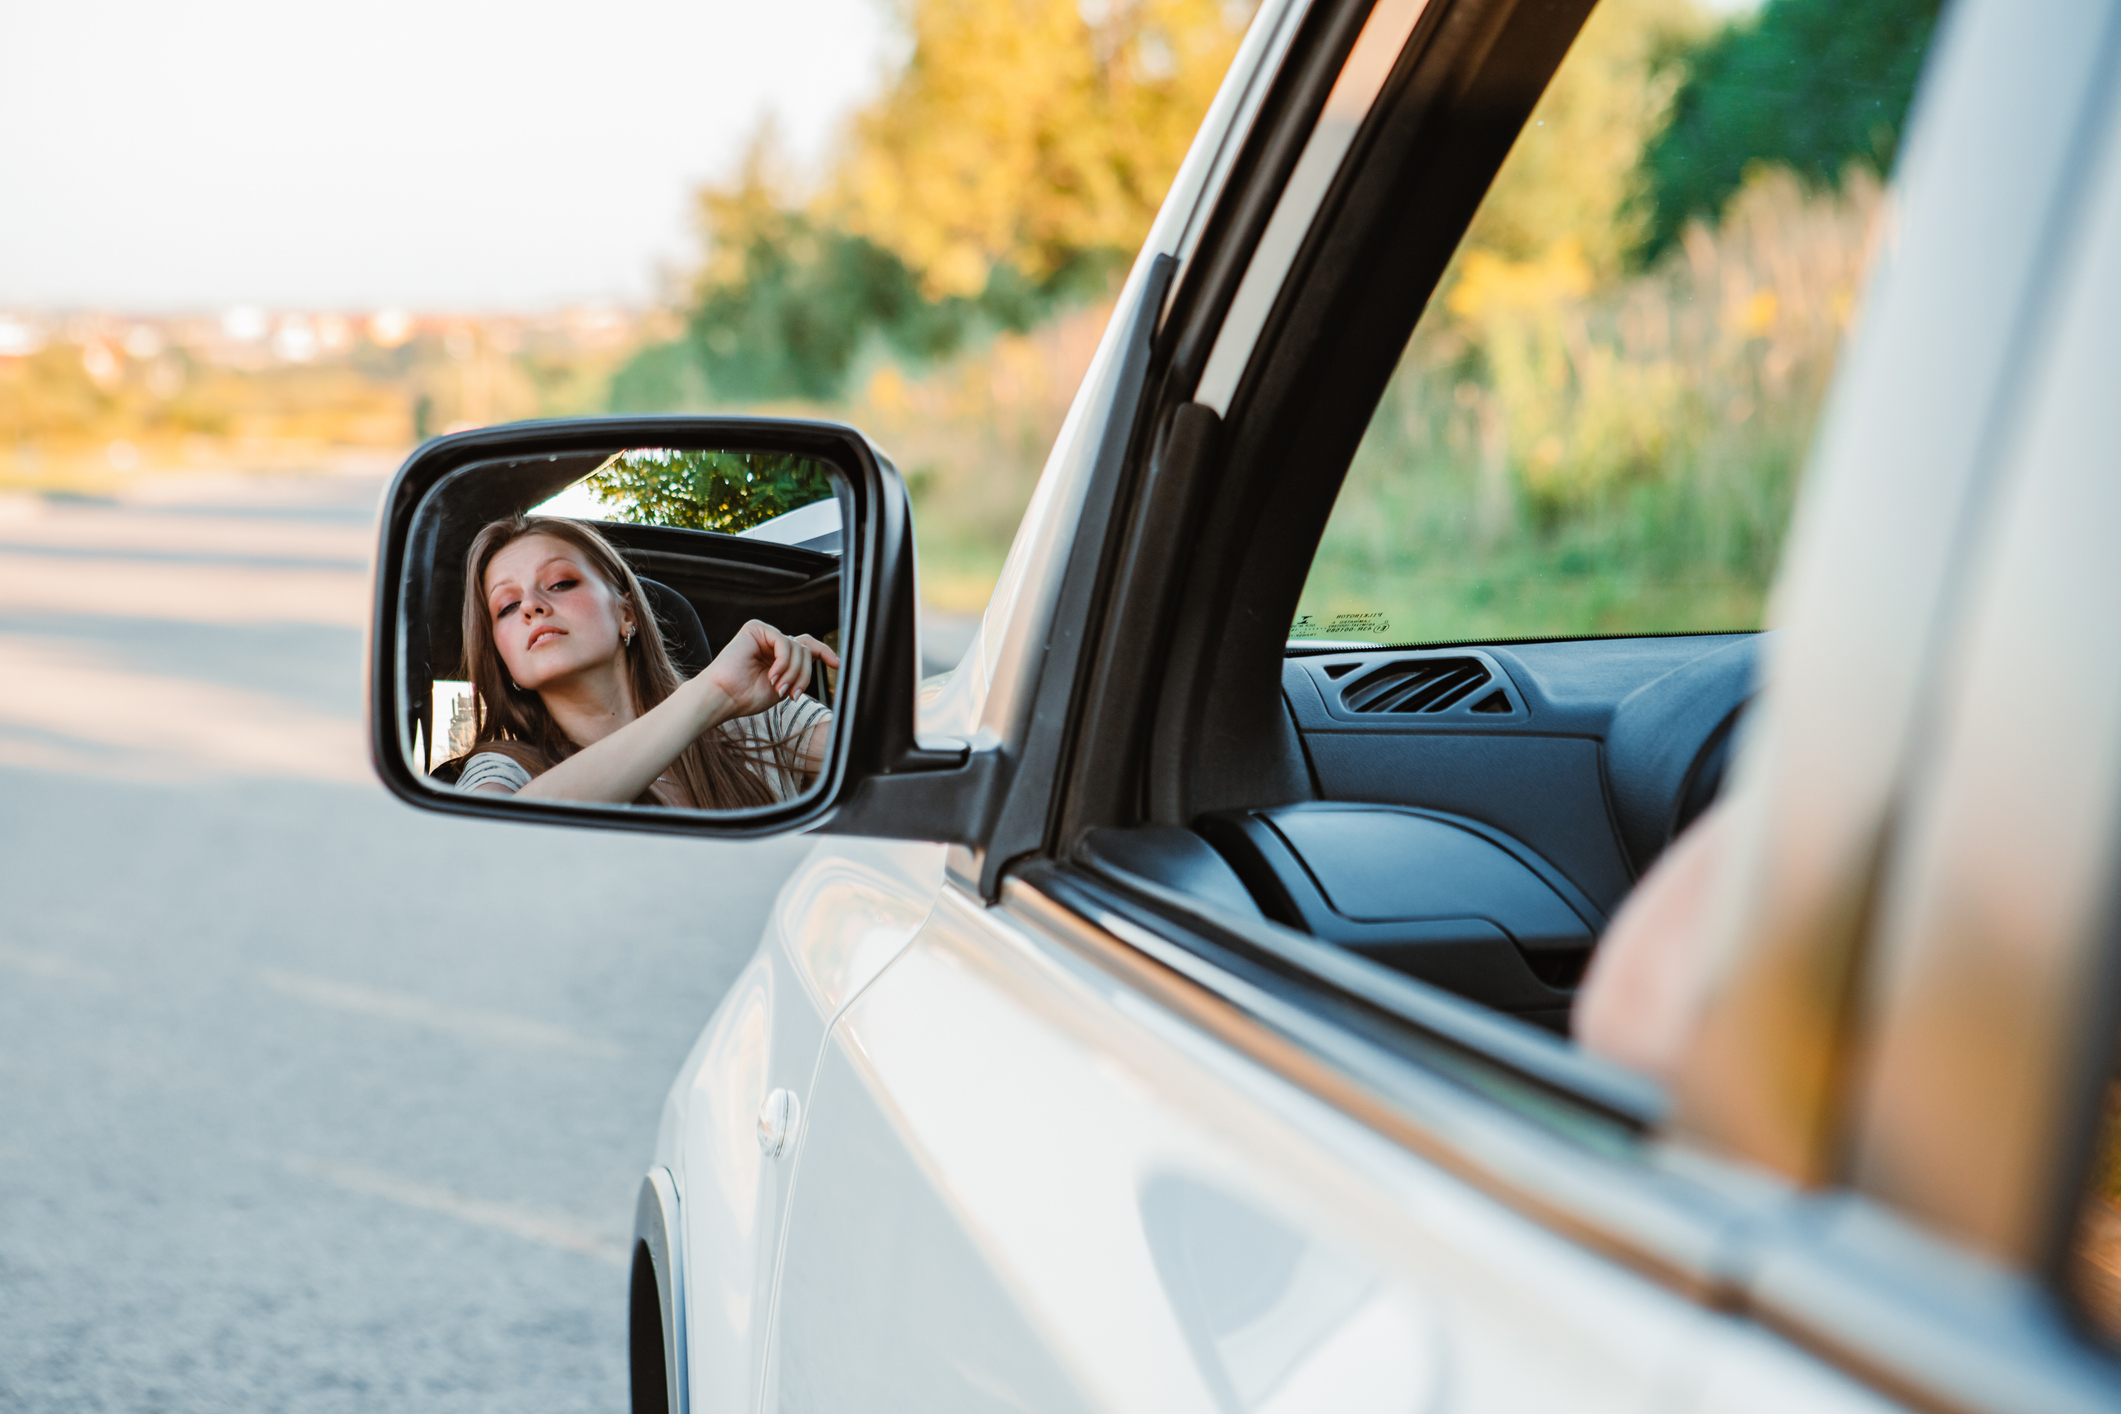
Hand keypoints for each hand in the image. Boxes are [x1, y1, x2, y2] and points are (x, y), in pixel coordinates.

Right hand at [703, 620, 840, 719]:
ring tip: (778, 688)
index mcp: (777, 655)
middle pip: (805, 650)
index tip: (837, 665)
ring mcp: (764, 633)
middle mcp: (771, 642)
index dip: (824, 652)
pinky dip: (783, 662)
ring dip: (793, 673)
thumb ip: (799, 671)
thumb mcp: (784, 685)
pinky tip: (772, 676)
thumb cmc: (748, 697)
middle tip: (792, 694)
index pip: (806, 646)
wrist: (723, 698)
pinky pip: (785, 642)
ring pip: (798, 648)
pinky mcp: (755, 628)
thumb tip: (823, 658)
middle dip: (804, 675)